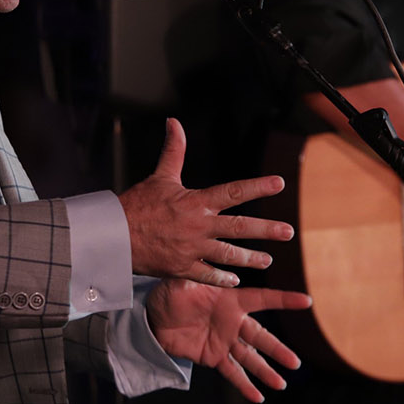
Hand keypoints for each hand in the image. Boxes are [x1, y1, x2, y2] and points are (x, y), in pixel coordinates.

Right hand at [119, 118, 294, 286]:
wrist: (115, 235)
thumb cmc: (137, 205)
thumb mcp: (160, 176)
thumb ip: (174, 150)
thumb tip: (174, 122)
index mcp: (196, 202)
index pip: (234, 192)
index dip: (258, 186)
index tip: (280, 183)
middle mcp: (199, 226)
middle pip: (240, 228)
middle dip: (266, 230)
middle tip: (288, 232)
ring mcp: (192, 249)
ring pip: (229, 255)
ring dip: (250, 258)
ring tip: (268, 260)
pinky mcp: (182, 268)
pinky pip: (208, 275)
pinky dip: (222, 279)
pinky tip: (235, 281)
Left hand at [146, 280, 311, 401]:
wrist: (154, 318)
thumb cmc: (170, 294)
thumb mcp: (182, 281)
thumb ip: (199, 276)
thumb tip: (212, 267)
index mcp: (231, 300)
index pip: (262, 299)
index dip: (283, 300)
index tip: (307, 301)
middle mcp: (233, 322)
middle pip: (260, 337)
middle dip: (277, 350)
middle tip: (294, 363)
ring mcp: (225, 341)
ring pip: (250, 358)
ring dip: (265, 371)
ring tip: (280, 384)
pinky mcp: (213, 357)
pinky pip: (232, 373)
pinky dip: (244, 386)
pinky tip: (258, 397)